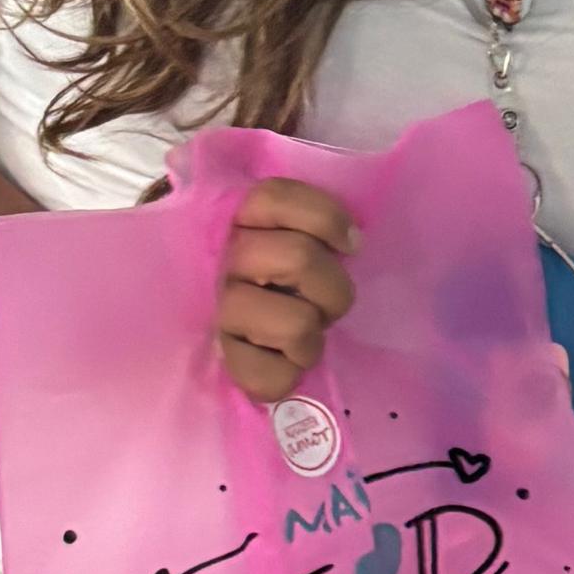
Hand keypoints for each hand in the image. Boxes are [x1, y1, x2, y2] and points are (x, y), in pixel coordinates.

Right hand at [214, 178, 355, 400]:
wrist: (266, 348)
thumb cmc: (298, 290)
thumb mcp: (308, 244)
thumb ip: (315, 225)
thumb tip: (353, 241)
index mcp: (242, 224)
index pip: (272, 197)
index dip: (324, 219)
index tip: (349, 246)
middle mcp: (225, 262)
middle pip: (298, 257)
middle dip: (331, 288)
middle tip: (325, 305)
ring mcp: (220, 312)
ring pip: (295, 323)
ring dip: (312, 336)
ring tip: (305, 338)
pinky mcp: (225, 361)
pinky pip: (269, 376)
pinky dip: (288, 376)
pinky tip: (283, 365)